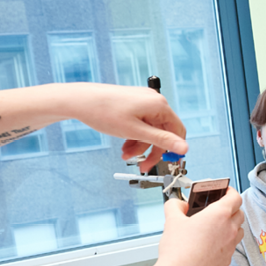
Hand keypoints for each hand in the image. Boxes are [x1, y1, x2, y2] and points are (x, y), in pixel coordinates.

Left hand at [58, 83, 190, 171]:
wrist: (80, 100)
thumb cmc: (104, 112)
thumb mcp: (136, 131)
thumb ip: (162, 140)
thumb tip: (184, 147)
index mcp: (159, 105)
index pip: (178, 130)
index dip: (174, 149)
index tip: (168, 163)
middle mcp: (154, 101)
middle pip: (163, 132)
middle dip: (152, 150)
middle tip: (143, 165)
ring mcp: (143, 101)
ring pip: (151, 130)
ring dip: (141, 145)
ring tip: (126, 153)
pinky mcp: (134, 104)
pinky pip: (141, 124)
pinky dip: (135, 136)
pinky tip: (124, 144)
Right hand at [155, 190, 242, 265]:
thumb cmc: (179, 251)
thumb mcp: (172, 221)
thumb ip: (175, 206)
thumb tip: (178, 204)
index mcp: (219, 215)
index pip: (235, 197)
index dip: (231, 192)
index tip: (225, 191)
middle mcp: (229, 230)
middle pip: (239, 214)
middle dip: (231, 208)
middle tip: (217, 208)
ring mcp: (230, 246)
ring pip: (238, 231)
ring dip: (231, 226)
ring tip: (215, 226)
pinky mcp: (226, 261)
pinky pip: (231, 247)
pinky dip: (225, 242)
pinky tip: (210, 244)